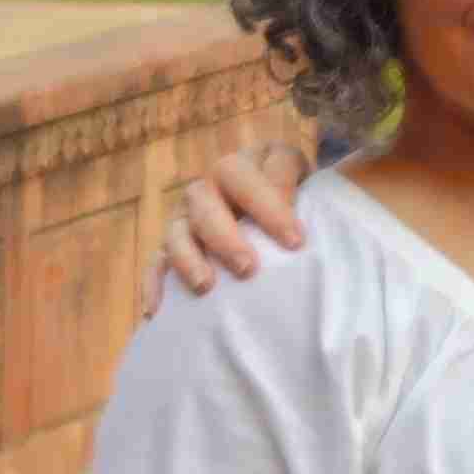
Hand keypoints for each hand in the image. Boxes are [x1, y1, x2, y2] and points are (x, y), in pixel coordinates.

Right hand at [148, 137, 313, 315]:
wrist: (280, 221)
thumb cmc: (305, 207)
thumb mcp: (316, 193)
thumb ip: (319, 198)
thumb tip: (319, 225)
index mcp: (251, 163)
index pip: (251, 174)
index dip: (270, 204)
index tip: (295, 242)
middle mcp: (214, 185)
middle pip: (205, 198)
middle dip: (225, 234)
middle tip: (248, 268)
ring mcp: (188, 215)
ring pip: (177, 229)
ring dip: (189, 257)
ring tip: (206, 287)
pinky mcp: (172, 246)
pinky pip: (156, 262)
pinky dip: (155, 284)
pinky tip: (158, 310)